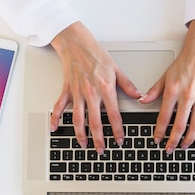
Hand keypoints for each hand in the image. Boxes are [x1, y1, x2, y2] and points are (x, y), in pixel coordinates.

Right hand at [50, 22, 140, 152]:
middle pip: (94, 122)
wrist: (77, 44)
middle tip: (101, 150)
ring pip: (78, 119)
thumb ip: (127, 85)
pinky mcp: (67, 90)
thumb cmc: (96, 55)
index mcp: (105, 89)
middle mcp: (91, 93)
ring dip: (80, 134)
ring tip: (83, 145)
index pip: (113, 115)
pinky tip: (55, 128)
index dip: (117, 130)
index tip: (119, 140)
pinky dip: (56, 118)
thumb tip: (139, 96)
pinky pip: (60, 107)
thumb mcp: (116, 69)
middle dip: (98, 139)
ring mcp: (77, 93)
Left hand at [139, 19, 194, 152]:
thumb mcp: (165, 76)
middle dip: (174, 140)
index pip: (164, 117)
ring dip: (190, 139)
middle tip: (170, 148)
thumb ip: (154, 91)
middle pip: (180, 125)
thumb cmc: (184, 63)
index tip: (157, 139)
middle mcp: (188, 96)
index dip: (160, 131)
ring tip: (184, 146)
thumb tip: (142, 101)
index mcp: (174, 91)